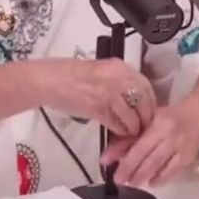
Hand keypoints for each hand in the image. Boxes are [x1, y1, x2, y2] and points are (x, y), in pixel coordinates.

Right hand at [41, 58, 155, 136]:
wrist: (48, 80)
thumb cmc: (68, 74)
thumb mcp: (98, 70)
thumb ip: (116, 80)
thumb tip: (131, 97)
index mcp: (118, 66)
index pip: (145, 85)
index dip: (150, 101)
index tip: (149, 111)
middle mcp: (117, 77)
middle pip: (143, 101)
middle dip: (145, 116)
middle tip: (143, 126)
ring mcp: (108, 93)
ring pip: (132, 115)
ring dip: (133, 127)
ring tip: (131, 133)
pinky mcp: (97, 108)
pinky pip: (117, 123)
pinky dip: (120, 131)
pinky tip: (118, 133)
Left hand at [100, 97, 198, 186]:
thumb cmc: (170, 116)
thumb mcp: (150, 119)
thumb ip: (131, 135)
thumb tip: (110, 153)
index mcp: (158, 123)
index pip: (138, 143)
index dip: (122, 155)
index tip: (105, 162)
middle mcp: (170, 136)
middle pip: (147, 158)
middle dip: (130, 170)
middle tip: (118, 180)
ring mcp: (181, 148)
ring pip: (159, 166)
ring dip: (143, 176)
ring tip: (131, 183)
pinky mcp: (189, 157)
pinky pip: (173, 172)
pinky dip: (161, 179)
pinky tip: (151, 183)